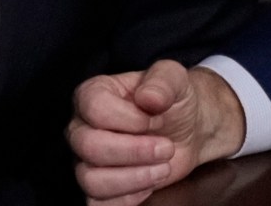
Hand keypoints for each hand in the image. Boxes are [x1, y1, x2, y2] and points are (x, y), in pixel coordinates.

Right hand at [66, 61, 244, 205]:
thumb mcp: (175, 78)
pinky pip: (98, 204)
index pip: (94, 108)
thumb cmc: (174, 101)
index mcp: (93, 94)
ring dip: (135, 178)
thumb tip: (148, 98)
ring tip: (163, 167)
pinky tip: (149, 184)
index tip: (156, 118)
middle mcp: (82, 128)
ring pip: (92, 180)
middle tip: (166, 147)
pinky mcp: (98, 188)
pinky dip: (128, 199)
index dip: (130, 118)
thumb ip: (163, 81)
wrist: (188, 128)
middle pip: (90, 146)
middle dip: (135, 151)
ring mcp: (86, 160)